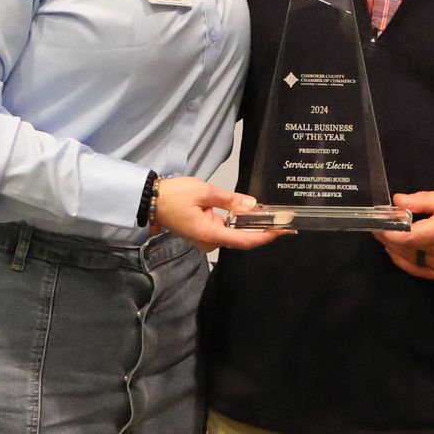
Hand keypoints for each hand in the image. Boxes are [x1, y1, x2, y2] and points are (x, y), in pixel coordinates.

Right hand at [151, 177, 281, 253]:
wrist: (150, 200)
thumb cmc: (174, 195)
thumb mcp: (205, 191)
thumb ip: (230, 200)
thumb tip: (252, 206)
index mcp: (210, 234)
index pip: (245, 240)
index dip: (266, 236)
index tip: (283, 230)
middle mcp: (209, 242)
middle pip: (242, 240)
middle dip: (262, 230)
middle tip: (282, 220)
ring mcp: (205, 240)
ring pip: (234, 236)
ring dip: (250, 227)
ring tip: (269, 215)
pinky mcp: (203, 235)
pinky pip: (225, 232)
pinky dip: (238, 225)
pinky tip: (249, 216)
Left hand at [373, 188, 433, 280]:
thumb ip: (422, 200)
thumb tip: (397, 201)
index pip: (407, 237)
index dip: (387, 232)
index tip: (376, 223)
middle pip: (405, 250)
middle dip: (388, 239)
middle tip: (379, 227)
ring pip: (410, 263)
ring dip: (396, 251)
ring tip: (388, 238)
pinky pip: (421, 271)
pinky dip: (407, 262)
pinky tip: (401, 252)